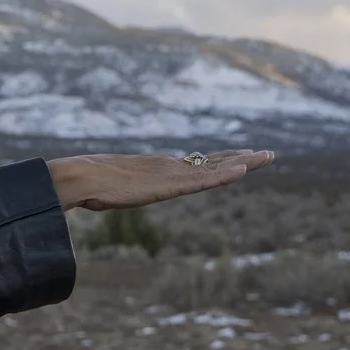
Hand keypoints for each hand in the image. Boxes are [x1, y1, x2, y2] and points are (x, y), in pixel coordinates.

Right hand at [46, 150, 272, 210]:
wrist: (81, 177)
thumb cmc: (90, 184)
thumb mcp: (113, 189)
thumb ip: (119, 189)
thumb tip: (101, 195)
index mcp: (160, 168)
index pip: (198, 163)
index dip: (222, 160)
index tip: (242, 157)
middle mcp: (171, 167)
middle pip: (214, 161)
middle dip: (241, 157)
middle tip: (267, 154)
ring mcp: (172, 174)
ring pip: (216, 167)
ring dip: (244, 162)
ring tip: (268, 156)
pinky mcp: (169, 184)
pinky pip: (204, 179)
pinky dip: (226, 174)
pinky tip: (244, 169)